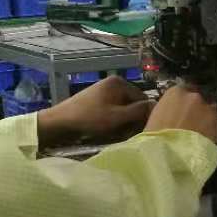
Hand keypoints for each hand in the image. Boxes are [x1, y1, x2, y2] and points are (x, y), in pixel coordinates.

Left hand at [35, 76, 153, 148]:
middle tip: (125, 134)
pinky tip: (107, 130)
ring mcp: (103, 91)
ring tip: (115, 133)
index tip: (139, 130)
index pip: (143, 99)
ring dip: (122, 122)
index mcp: (119, 82)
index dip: (143, 116)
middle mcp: (113, 83)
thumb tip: (157, 106)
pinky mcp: (96, 100)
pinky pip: (112, 111)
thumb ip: (139, 111)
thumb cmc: (90, 119)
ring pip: (123, 109)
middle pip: (132, 104)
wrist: (59, 122)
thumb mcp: (118, 117)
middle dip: (131, 119)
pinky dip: (113, 121)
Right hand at [145, 85, 216, 143]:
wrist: (168, 153)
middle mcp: (193, 96)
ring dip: (206, 119)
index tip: (181, 112)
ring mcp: (207, 109)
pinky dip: (215, 130)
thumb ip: (167, 110)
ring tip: (200, 133)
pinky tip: (207, 140)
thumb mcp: (155, 118)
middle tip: (190, 124)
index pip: (182, 91)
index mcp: (175, 92)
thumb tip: (172, 114)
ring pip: (210, 111)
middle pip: (197, 100)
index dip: (182, 103)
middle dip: (195, 110)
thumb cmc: (155, 137)